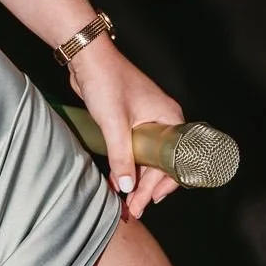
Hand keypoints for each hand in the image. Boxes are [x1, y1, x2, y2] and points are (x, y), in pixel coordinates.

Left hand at [70, 40, 185, 219]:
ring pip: (148, 159)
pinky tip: (116, 181)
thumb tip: (126, 187)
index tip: (148, 201)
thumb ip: (121, 158)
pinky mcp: (132, 122)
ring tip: (125, 201)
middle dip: (147, 187)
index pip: (177, 160)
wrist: (88, 58)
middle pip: (162, 163)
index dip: (164, 184)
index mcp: (170, 118)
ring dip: (136, 180)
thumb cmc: (107, 81)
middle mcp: (163, 120)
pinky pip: (135, 151)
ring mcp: (147, 121)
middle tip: (134, 207)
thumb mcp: (114, 125)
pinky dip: (127, 167)